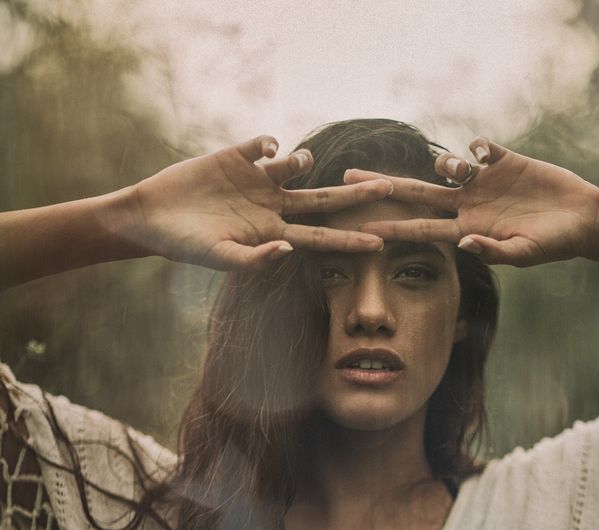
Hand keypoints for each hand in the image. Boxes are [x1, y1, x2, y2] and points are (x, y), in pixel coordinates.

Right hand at [124, 135, 388, 270]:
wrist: (151, 217)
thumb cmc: (184, 246)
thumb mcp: (219, 257)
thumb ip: (255, 259)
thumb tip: (288, 250)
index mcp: (271, 233)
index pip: (320, 238)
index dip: (349, 240)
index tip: (380, 241)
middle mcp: (270, 206)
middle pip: (323, 200)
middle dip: (355, 195)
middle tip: (390, 186)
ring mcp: (255, 181)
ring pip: (295, 167)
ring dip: (303, 161)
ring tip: (300, 161)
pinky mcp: (234, 157)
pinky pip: (262, 144)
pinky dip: (269, 143)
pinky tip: (266, 149)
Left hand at [344, 138, 598, 266]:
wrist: (583, 219)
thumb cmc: (555, 244)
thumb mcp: (525, 254)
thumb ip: (493, 250)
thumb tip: (464, 244)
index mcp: (468, 230)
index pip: (421, 229)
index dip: (392, 228)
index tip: (362, 228)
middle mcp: (469, 205)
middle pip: (416, 194)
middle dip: (383, 186)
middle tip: (347, 177)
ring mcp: (484, 182)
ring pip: (447, 168)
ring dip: (446, 165)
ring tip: (462, 170)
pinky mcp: (504, 161)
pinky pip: (479, 147)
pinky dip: (475, 147)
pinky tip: (482, 155)